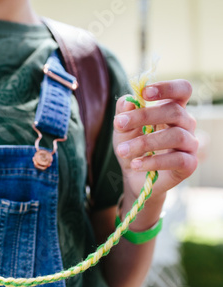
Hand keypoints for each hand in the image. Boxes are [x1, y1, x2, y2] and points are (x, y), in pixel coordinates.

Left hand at [113, 80, 197, 203]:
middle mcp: (185, 123)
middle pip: (174, 111)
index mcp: (172, 108)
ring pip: (175, 136)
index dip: (167, 88)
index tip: (144, 93)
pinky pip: (177, 159)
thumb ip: (124, 113)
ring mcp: (189, 143)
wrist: (133, 175)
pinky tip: (136, 164)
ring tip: (122, 151)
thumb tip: (128, 101)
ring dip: (144, 142)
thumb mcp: (122, 128)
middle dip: (143, 115)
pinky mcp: (189, 164)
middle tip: (119, 123)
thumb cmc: (131, 145)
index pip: (182, 89)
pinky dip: (153, 162)